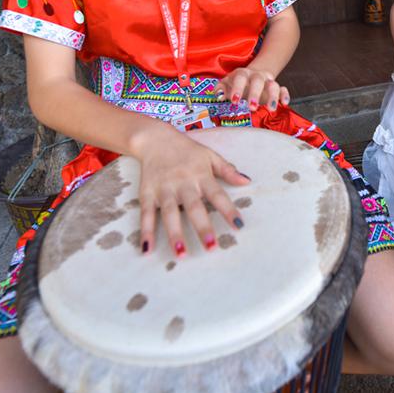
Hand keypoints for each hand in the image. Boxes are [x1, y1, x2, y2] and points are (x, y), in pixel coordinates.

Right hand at [134, 127, 249, 256]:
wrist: (155, 139)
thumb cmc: (187, 150)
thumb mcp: (209, 155)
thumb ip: (227, 170)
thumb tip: (247, 181)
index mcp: (201, 175)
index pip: (218, 195)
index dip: (228, 210)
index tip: (239, 226)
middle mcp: (183, 183)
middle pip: (194, 208)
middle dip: (202, 227)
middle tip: (212, 247)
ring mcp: (164, 189)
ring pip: (170, 213)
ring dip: (175, 233)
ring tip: (181, 253)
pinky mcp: (147, 193)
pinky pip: (146, 214)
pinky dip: (146, 231)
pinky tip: (147, 249)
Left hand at [217, 67, 289, 111]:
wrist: (252, 76)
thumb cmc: (236, 83)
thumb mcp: (226, 84)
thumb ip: (220, 89)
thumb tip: (219, 96)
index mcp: (242, 74)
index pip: (240, 78)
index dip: (237, 88)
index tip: (234, 100)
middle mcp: (256, 76)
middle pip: (258, 81)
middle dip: (255, 93)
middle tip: (252, 107)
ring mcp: (268, 81)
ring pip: (273, 85)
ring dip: (272, 96)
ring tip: (271, 108)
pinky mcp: (276, 88)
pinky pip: (283, 89)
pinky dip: (284, 95)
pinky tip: (284, 103)